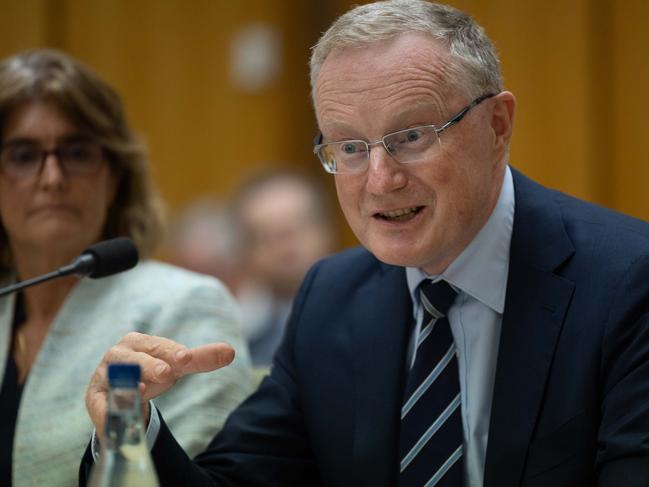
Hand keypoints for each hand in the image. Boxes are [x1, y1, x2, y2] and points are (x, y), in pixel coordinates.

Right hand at [86, 332, 234, 436]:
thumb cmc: (151, 371)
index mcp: (140, 342)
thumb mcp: (176, 365)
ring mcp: (105, 375)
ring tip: (142, 389)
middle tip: (167, 372)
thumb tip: (231, 352)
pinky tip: (118, 413)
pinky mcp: (95, 398)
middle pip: (135, 358)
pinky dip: (107, 409)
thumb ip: (201, 359)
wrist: (121, 390)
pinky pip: (100, 404)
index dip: (172, 351)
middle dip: (151, 364)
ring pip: (115, 375)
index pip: (159, 346)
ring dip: (128, 380)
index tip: (186, 358)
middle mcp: (120, 354)